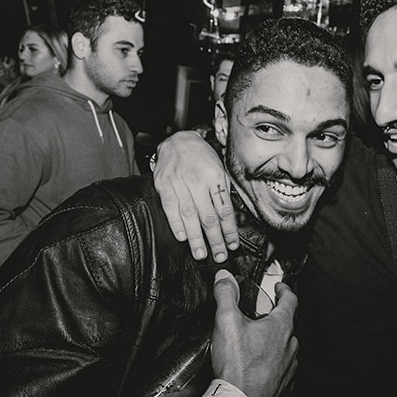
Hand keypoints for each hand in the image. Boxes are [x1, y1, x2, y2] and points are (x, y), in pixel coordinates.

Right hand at [153, 131, 239, 261]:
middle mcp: (197, 180)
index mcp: (215, 177)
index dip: (229, 230)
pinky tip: (182, 237)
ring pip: (189, 215)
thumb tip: (230, 220)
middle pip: (208, 216)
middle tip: (219, 256)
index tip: (233, 245)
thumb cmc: (202, 158)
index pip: (225, 210)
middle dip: (215, 239)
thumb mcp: (220, 171)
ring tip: (201, 254)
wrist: (178, 140)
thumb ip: (223, 194)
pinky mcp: (163, 184)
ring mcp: (179, 182)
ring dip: (196, 238)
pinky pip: (170, 207)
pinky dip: (176, 224)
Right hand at [210, 270, 297, 396]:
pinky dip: (274, 363)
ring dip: (276, 342)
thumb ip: (226, 295)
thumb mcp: (226, 322)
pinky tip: (259, 366)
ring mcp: (290, 366)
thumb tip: (224, 278)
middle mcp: (291, 345)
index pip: (290, 300)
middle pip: (288, 324)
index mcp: (281, 327)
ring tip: (258, 342)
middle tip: (263, 315)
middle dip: (276, 317)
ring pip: (287, 347)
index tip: (280, 288)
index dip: (284, 290)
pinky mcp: (285, 384)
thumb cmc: (238, 366)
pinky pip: (283, 368)